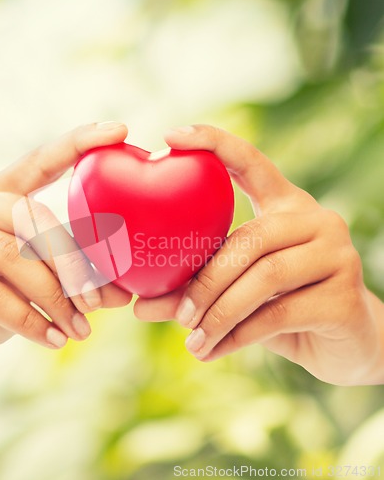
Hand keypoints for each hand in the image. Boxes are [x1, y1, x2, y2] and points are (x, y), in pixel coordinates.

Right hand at [0, 122, 131, 404]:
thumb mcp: (33, 290)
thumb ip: (72, 283)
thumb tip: (123, 294)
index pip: (38, 161)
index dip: (77, 143)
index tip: (120, 130)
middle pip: (33, 217)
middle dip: (72, 264)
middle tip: (97, 302)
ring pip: (14, 255)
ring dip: (55, 298)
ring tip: (79, 330)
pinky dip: (28, 321)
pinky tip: (51, 341)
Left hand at [134, 124, 383, 385]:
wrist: (347, 344)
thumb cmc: (282, 307)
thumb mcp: (236, 292)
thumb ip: (193, 291)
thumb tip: (139, 306)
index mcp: (285, 205)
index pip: (250, 161)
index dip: (214, 143)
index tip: (171, 135)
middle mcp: (315, 219)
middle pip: (248, 239)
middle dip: (205, 282)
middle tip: (178, 314)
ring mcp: (336, 254)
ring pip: (262, 277)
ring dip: (218, 313)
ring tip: (193, 341)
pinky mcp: (344, 296)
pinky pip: (277, 314)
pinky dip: (237, 336)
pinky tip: (213, 351)